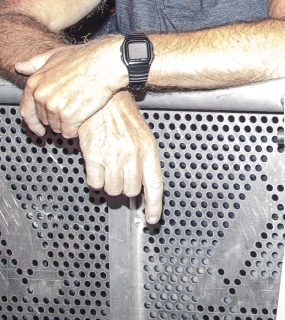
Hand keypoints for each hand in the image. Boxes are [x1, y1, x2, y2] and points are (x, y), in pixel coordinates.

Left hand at [17, 36, 125, 137]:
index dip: (33, 122)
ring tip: (81, 110)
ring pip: (57, 127)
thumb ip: (36, 63)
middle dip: (56, 119)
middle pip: (44, 119)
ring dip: (68, 124)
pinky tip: (84, 118)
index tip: (39, 129)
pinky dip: (76, 129)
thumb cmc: (86, 57)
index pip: (27, 110)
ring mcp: (54, 107)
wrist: (107, 63)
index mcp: (35, 83)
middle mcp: (41, 95)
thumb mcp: (57, 55)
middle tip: (71, 110)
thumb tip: (20, 67)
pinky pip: (69, 132)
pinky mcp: (70, 116)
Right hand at [76, 92, 163, 224]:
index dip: (155, 205)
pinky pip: (95, 182)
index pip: (155, 185)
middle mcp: (132, 155)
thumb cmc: (123, 117)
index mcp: (148, 150)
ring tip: (109, 168)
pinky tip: (97, 167)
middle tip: (121, 176)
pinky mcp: (94, 156)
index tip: (153, 218)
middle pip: (131, 190)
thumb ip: (145, 159)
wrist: (103, 100)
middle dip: (126, 188)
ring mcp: (113, 156)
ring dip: (110, 184)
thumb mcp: (143, 135)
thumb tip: (145, 182)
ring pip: (113, 189)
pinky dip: (95, 180)